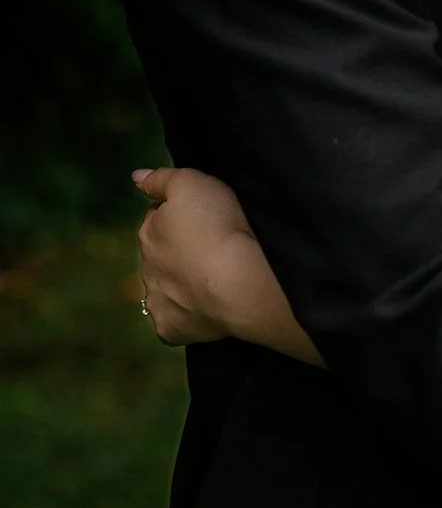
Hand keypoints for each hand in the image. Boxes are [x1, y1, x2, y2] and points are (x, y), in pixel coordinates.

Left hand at [133, 165, 252, 346]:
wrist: (240, 282)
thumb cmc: (218, 227)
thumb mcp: (192, 183)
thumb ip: (161, 178)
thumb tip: (136, 177)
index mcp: (148, 233)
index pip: (158, 218)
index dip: (182, 214)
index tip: (205, 215)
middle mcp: (146, 269)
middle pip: (162, 254)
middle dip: (180, 250)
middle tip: (212, 245)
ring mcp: (157, 302)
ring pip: (166, 289)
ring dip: (182, 282)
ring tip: (214, 276)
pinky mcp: (170, 330)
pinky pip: (175, 320)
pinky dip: (188, 314)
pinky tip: (207, 304)